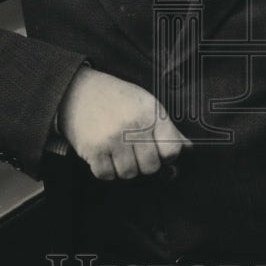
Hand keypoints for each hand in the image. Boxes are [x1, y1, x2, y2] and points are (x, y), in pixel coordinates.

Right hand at [58, 66, 191, 179]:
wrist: (77, 90)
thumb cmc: (115, 97)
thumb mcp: (145, 103)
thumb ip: (167, 128)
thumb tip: (188, 148)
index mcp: (150, 112)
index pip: (172, 150)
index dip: (166, 155)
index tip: (156, 150)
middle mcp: (133, 126)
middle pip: (151, 167)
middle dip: (144, 163)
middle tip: (133, 150)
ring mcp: (113, 139)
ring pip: (129, 174)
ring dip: (124, 167)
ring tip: (118, 151)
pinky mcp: (93, 149)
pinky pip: (106, 175)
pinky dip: (106, 170)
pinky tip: (104, 154)